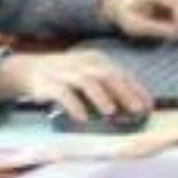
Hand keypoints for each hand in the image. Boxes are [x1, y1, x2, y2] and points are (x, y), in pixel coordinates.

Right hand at [0, 45, 155, 120]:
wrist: (30, 70)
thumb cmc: (67, 76)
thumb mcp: (88, 73)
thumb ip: (108, 84)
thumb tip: (133, 105)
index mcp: (97, 60)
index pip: (121, 73)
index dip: (136, 89)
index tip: (148, 105)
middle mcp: (83, 63)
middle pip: (108, 76)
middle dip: (125, 93)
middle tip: (136, 110)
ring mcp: (66, 72)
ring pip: (87, 82)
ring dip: (101, 97)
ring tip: (111, 112)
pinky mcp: (49, 84)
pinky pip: (63, 94)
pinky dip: (74, 106)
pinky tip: (83, 118)